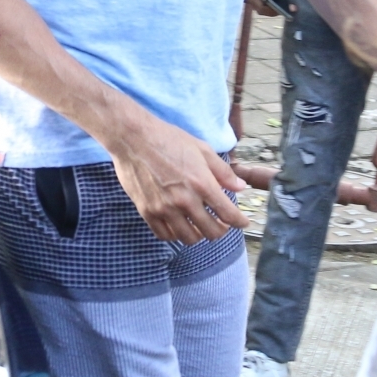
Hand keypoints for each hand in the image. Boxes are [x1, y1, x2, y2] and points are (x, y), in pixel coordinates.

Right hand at [105, 106, 249, 243]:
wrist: (133, 138)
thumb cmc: (168, 139)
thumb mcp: (202, 149)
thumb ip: (223, 172)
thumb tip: (240, 187)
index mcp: (202, 183)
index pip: (228, 214)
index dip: (240, 222)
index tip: (243, 223)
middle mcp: (185, 200)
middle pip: (211, 232)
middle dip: (221, 230)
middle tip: (221, 223)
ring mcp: (164, 208)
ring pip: (189, 238)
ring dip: (199, 234)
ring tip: (199, 225)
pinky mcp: (147, 211)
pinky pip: (165, 235)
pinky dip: (175, 234)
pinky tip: (179, 225)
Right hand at [245, 0, 288, 15]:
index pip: (261, 8)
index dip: (273, 10)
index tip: (284, 9)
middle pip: (261, 9)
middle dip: (274, 10)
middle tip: (287, 7)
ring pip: (259, 6)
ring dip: (270, 6)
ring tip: (283, 2)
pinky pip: (257, 0)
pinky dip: (266, 1)